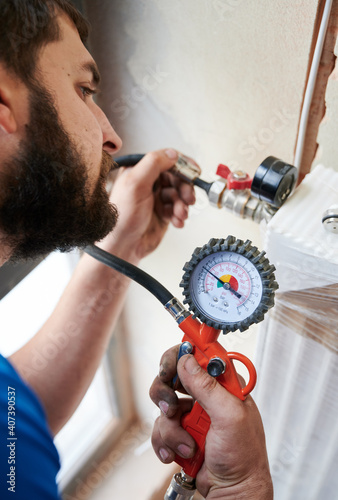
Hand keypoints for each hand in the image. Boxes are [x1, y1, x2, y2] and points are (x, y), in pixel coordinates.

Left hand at [100, 149, 198, 262]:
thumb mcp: (135, 184)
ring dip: (182, 205)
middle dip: (185, 188)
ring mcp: (156, 199)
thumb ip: (153, 164)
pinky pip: (178, 209)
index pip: (165, 160)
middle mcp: (148, 183)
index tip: (194, 171)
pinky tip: (176, 221)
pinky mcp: (163, 214)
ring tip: (179, 214)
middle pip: (176, 178)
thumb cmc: (121, 218)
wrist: (123, 247)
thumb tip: (171, 154)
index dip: (182, 165)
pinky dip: (180, 215)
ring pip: (179, 194)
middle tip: (188, 198)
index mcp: (139, 172)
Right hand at [150, 349, 272, 498]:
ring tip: (187, 443)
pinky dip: (166, 442)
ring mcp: (192, 413)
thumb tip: (187, 360)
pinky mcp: (180, 431)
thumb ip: (207, 387)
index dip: (181, 355)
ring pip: (163, 404)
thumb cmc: (243, 456)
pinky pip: (160, 427)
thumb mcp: (229, 417)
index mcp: (224, 385)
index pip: (199, 356)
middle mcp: (207, 395)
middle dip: (166, 393)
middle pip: (173, 376)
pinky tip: (180, 452)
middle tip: (170, 406)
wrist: (233, 491)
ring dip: (171, 428)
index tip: (169, 366)